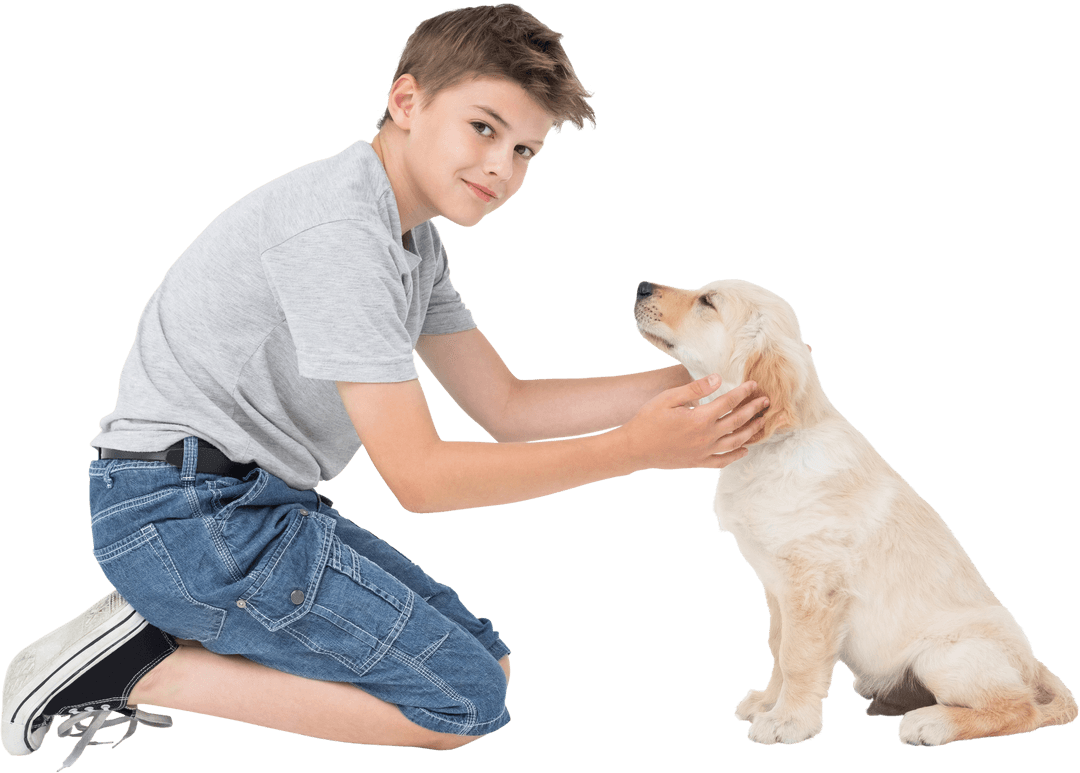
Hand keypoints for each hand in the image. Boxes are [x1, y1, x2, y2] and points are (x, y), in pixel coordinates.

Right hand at [620, 375, 769, 470]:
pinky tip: (744, 449)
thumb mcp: (669, 398)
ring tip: (762, 422)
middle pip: (738, 421)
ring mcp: (704, 451)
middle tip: (766, 402)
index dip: (743, 393)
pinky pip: (723, 460)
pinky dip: (736, 455)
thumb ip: (695, 389)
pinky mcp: (698, 462)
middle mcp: (706, 436)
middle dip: (754, 410)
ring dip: (751, 431)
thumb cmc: (648, 420)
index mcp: (700, 418)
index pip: (729, 402)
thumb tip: (717, 378)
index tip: (754, 385)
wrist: (635, 448)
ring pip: (735, 442)